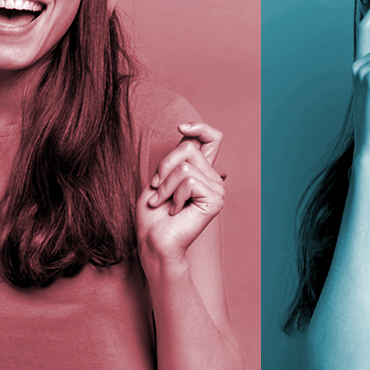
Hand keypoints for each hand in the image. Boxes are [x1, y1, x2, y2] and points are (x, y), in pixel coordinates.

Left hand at [137, 122, 225, 267]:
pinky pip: (189, 181)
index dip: (200, 127)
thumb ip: (175, 158)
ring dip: (166, 186)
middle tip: (158, 190)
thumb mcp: (160, 178)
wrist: (153, 241)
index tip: (181, 127)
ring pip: (185, 166)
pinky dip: (175, 195)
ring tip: (164, 203)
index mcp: (202, 171)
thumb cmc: (153, 214)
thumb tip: (188, 136)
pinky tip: (176, 211)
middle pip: (189, 148)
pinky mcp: (215, 200)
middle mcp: (213, 178)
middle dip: (165, 166)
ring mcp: (217, 189)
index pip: (212, 138)